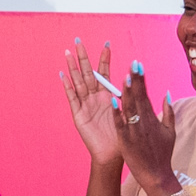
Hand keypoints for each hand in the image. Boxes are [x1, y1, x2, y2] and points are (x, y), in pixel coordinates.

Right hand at [61, 41, 123, 168]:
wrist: (112, 154)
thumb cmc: (122, 136)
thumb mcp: (128, 114)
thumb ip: (127, 97)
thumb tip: (133, 79)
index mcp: (107, 95)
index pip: (104, 72)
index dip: (105, 59)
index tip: (106, 44)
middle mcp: (95, 97)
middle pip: (87, 73)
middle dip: (83, 57)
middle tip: (78, 40)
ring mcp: (85, 105)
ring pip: (78, 82)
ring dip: (73, 68)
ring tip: (67, 53)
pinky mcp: (79, 115)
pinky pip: (72, 98)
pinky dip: (67, 86)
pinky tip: (63, 75)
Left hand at [113, 61, 177, 195]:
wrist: (157, 175)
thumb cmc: (162, 154)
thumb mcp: (170, 131)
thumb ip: (168, 111)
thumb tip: (166, 93)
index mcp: (152, 118)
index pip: (145, 94)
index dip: (141, 79)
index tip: (137, 65)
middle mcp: (144, 122)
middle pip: (138, 97)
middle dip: (134, 80)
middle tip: (132, 64)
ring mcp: (135, 131)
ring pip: (129, 109)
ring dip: (126, 93)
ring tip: (124, 77)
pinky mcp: (126, 141)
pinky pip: (120, 125)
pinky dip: (117, 113)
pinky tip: (112, 101)